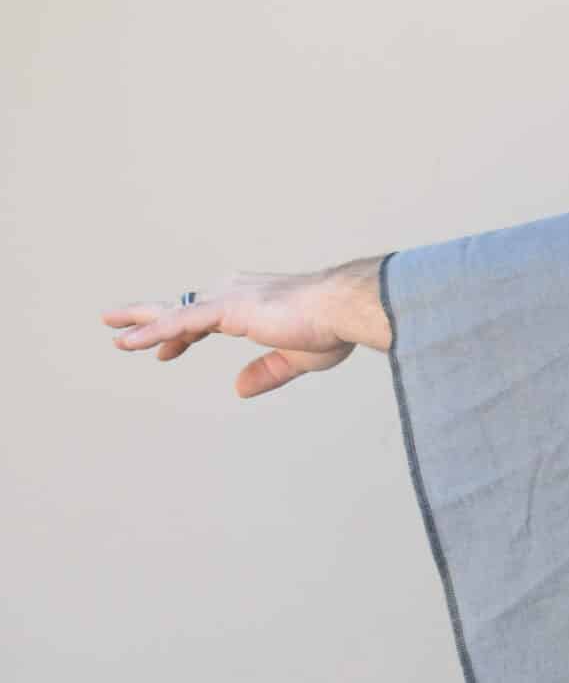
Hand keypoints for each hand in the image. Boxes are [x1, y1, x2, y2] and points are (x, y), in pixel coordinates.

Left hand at [100, 255, 389, 399]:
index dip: (184, 334)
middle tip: (116, 320)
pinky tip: (129, 341)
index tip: (167, 353)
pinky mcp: (226, 308)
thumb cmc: (331, 328)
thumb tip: (238, 389)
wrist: (344, 310)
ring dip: (140, 320)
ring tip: (109, 326)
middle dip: (149, 314)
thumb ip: (266, 372)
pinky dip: (153, 332)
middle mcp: (235, 293)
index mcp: (252, 303)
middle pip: (181, 305)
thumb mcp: (296, 358)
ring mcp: (228, 299)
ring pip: (174, 310)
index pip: (206, 318)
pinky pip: (180, 321)